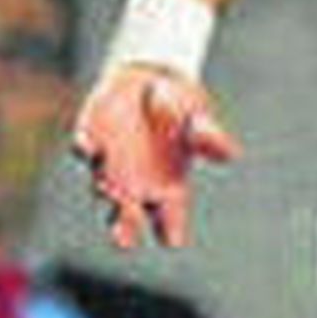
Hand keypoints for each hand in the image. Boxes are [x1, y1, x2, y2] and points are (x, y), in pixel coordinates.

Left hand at [71, 65, 239, 250]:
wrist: (151, 78)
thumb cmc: (182, 106)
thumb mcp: (199, 118)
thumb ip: (209, 137)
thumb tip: (232, 153)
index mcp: (170, 187)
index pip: (171, 221)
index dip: (171, 231)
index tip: (171, 239)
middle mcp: (137, 186)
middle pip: (128, 219)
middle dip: (125, 228)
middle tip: (124, 237)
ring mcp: (110, 167)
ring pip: (102, 189)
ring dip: (104, 190)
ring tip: (107, 189)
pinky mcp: (91, 141)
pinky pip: (84, 149)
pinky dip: (86, 149)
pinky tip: (89, 146)